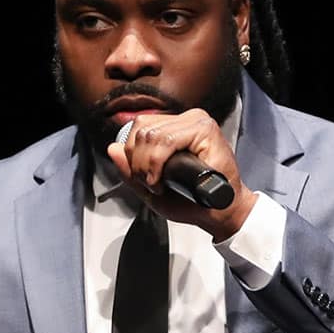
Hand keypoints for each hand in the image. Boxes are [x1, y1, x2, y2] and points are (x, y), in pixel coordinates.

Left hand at [108, 108, 255, 238]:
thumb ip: (130, 170)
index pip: (140, 125)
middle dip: (136, 161)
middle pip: (143, 128)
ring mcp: (198, 122)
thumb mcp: (151, 188)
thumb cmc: (193, 201)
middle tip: (149, 183)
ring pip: (152, 134)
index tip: (141, 177)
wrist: (221, 213)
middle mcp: (187, 119)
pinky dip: (156, 163)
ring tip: (156, 183)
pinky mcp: (206, 130)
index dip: (132, 152)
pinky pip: (167, 140)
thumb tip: (112, 149)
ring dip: (145, 164)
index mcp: (175, 126)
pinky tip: (161, 180)